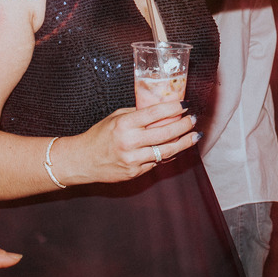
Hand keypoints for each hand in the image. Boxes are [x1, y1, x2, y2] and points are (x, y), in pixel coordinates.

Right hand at [62, 101, 199, 184]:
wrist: (82, 161)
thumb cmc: (99, 136)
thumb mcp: (115, 118)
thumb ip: (137, 114)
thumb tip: (161, 109)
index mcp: (124, 124)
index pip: (155, 113)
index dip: (174, 108)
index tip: (185, 104)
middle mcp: (130, 142)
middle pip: (166, 133)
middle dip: (184, 125)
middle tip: (193, 119)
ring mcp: (133, 159)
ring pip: (166, 151)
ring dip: (184, 143)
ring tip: (195, 135)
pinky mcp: (135, 172)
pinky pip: (158, 162)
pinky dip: (169, 154)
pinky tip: (177, 147)